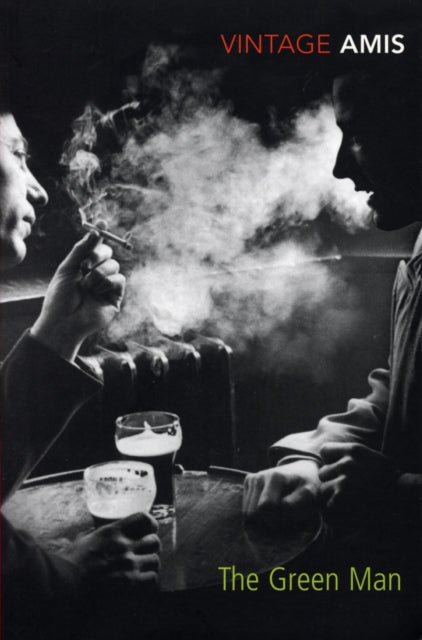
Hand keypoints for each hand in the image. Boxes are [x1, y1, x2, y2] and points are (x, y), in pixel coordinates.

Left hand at [31, 231, 125, 360]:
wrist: (63, 322)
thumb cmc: (60, 297)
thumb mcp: (67, 268)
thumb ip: (81, 249)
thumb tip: (97, 230)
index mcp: (83, 266)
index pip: (95, 246)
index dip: (100, 234)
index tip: (102, 223)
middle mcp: (96, 273)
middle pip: (108, 252)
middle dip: (97, 255)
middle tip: (85, 264)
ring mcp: (107, 285)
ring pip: (113, 266)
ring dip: (97, 275)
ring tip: (86, 288)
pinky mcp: (116, 297)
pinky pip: (119, 279)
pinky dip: (106, 284)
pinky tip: (96, 295)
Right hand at [64, 512, 160, 592]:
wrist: (66, 584)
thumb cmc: (70, 562)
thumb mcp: (83, 539)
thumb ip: (95, 533)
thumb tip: (96, 531)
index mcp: (113, 531)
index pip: (142, 518)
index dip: (151, 522)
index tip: (151, 528)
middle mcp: (124, 546)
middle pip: (154, 540)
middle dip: (152, 546)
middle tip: (147, 551)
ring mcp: (128, 564)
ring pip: (155, 559)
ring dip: (151, 563)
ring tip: (145, 567)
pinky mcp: (130, 583)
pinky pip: (153, 578)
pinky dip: (150, 579)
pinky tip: (144, 581)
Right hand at [243, 460, 320, 528]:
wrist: (302, 470)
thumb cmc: (307, 486)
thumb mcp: (310, 495)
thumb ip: (297, 504)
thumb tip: (279, 509)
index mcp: (275, 478)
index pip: (265, 507)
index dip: (276, 519)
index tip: (290, 519)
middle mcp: (259, 477)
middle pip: (252, 513)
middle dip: (267, 523)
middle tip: (284, 520)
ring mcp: (252, 479)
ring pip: (247, 514)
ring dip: (262, 521)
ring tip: (278, 516)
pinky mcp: (248, 483)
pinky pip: (246, 510)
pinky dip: (257, 516)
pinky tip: (270, 511)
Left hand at [319, 442, 396, 512]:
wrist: (400, 496)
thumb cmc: (387, 477)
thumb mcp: (372, 457)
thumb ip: (351, 453)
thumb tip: (325, 448)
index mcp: (355, 450)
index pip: (325, 451)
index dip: (331, 460)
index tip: (339, 467)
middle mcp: (348, 464)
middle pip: (322, 472)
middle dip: (332, 479)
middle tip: (347, 485)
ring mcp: (345, 482)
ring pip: (324, 488)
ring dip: (332, 494)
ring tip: (348, 496)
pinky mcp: (344, 499)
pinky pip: (329, 503)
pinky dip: (337, 507)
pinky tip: (350, 505)